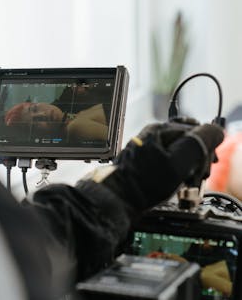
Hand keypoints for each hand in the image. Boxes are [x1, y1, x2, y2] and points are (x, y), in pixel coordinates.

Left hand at [101, 122, 223, 209]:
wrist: (117, 199)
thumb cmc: (143, 183)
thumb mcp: (178, 163)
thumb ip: (197, 144)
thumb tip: (212, 130)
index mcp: (158, 130)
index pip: (195, 131)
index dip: (205, 149)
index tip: (206, 166)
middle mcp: (149, 135)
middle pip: (185, 140)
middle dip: (196, 159)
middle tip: (197, 176)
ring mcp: (144, 147)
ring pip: (176, 152)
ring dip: (186, 166)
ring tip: (185, 181)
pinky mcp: (141, 160)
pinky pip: (165, 161)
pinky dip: (174, 171)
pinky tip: (173, 182)